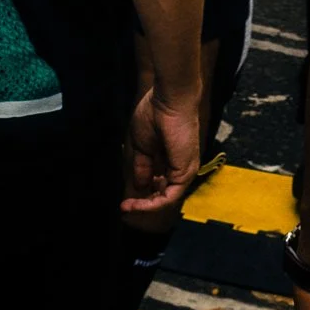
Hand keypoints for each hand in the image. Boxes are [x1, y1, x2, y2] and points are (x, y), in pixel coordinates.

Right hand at [120, 85, 200, 217]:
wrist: (168, 101)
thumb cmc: (154, 115)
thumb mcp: (142, 146)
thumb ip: (142, 167)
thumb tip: (140, 185)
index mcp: (171, 159)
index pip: (158, 184)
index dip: (142, 194)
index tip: (125, 200)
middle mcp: (180, 168)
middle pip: (162, 194)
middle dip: (143, 204)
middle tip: (125, 206)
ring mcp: (184, 171)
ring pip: (166, 199)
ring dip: (145, 207)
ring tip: (128, 207)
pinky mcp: (185, 173)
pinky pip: (169, 197)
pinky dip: (152, 204)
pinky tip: (137, 204)